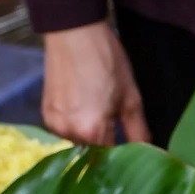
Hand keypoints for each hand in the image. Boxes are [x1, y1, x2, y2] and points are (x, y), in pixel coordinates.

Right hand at [40, 21, 149, 145]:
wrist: (74, 33)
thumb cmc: (106, 60)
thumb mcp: (130, 97)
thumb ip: (138, 131)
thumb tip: (148, 153)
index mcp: (93, 130)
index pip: (111, 160)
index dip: (122, 157)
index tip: (130, 151)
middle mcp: (70, 133)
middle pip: (94, 154)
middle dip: (106, 145)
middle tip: (114, 124)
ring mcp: (54, 125)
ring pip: (79, 143)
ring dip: (90, 136)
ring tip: (97, 110)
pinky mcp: (46, 116)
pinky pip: (65, 132)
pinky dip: (76, 126)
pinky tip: (82, 106)